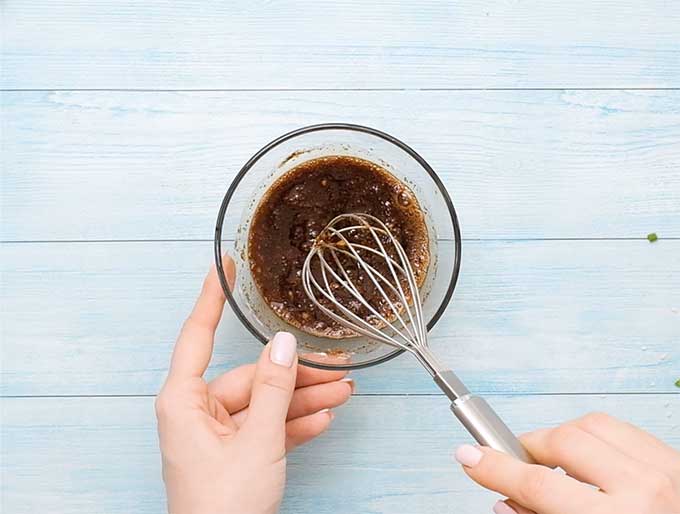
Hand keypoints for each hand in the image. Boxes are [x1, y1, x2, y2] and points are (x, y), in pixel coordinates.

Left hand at [156, 257, 353, 513]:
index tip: (222, 265)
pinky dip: (294, 424)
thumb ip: (272, 389)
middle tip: (337, 366)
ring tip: (343, 393)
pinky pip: (267, 427)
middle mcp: (197, 411)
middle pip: (252, 377)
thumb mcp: (256, 442)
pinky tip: (324, 418)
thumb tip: (281, 343)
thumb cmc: (223, 507)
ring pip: (265, 402)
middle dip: (297, 375)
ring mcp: (218, 433)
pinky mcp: (235, 452)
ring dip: (304, 399)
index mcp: (184, 401)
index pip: (197, 335)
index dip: (211, 297)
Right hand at [455, 412, 679, 513]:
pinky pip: (619, 427)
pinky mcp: (672, 457)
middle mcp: (644, 489)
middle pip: (561, 442)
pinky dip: (593, 436)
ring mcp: (664, 468)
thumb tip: (504, 499)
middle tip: (513, 462)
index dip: (496, 468)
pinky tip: (586, 457)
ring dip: (561, 438)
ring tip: (552, 461)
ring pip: (589, 424)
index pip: (538, 484)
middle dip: (528, 449)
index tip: (470, 457)